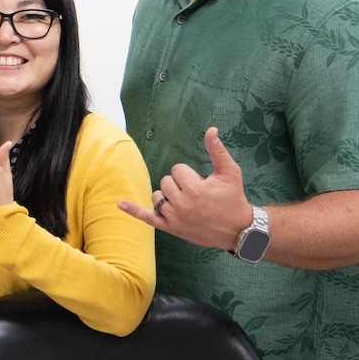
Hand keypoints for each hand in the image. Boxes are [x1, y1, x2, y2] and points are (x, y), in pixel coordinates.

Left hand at [118, 126, 252, 249]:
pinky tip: (120, 203)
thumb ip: (217, 151)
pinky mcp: (171, 228)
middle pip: (165, 182)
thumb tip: (211, 130)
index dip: (188, 174)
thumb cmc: (233, 198)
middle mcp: (182, 204)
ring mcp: (175, 218)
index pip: (177, 170)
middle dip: (179, 184)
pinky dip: (133, 210)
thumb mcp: (229, 172)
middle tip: (196, 193)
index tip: (201, 183)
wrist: (238, 229)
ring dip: (167, 196)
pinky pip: (147, 218)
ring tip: (185, 200)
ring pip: (156, 196)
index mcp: (194, 189)